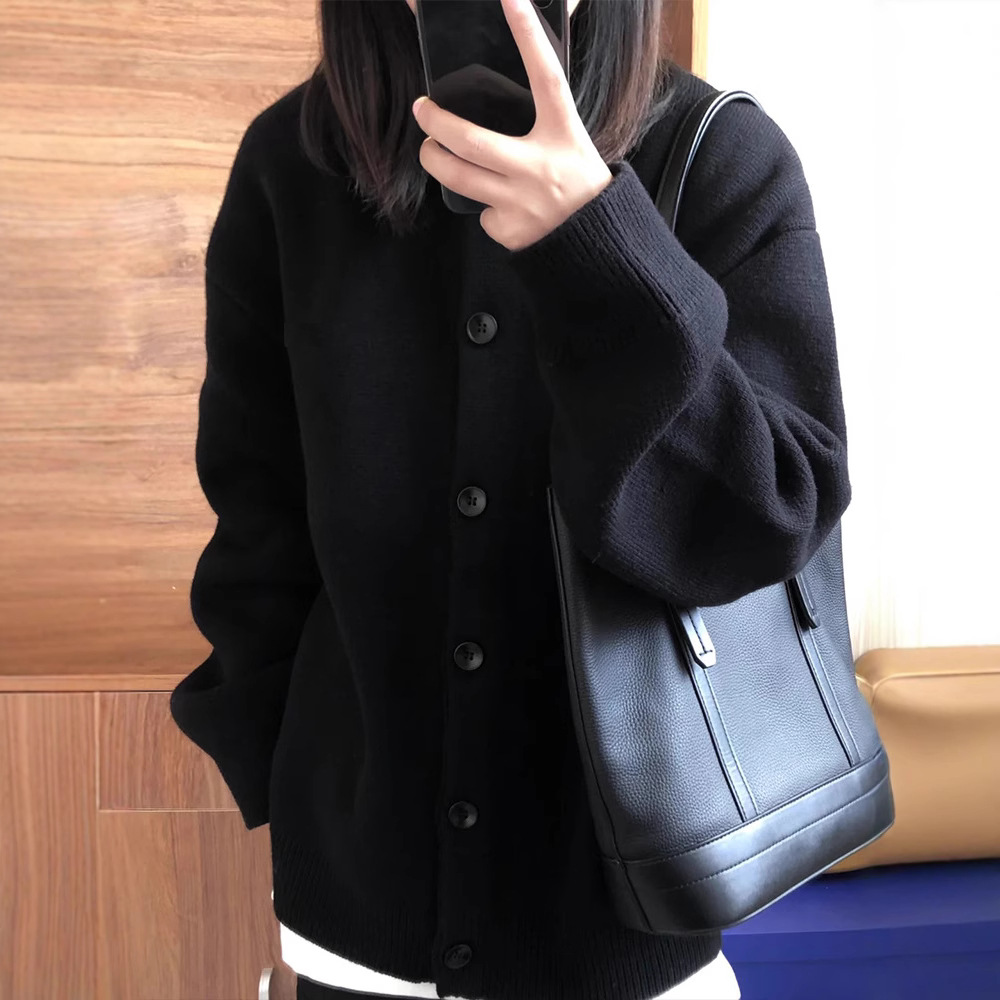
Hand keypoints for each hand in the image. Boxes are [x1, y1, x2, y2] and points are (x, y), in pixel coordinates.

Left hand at [411, 0, 612, 251]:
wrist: (595, 239)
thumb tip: (519, 74)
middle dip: (435, 124)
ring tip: (431, 151)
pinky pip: (479, 213)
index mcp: (563, 134)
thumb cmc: (578, 182)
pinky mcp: (510, 230)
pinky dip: (482, 207)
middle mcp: (540, 167)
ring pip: (458, 177)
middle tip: (423, 111)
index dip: (529, 36)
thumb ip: (544, 115)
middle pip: (470, 141)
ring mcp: (522, 202)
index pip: (546, 77)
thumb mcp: (570, 141)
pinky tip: (501, 207)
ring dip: (435, 160)